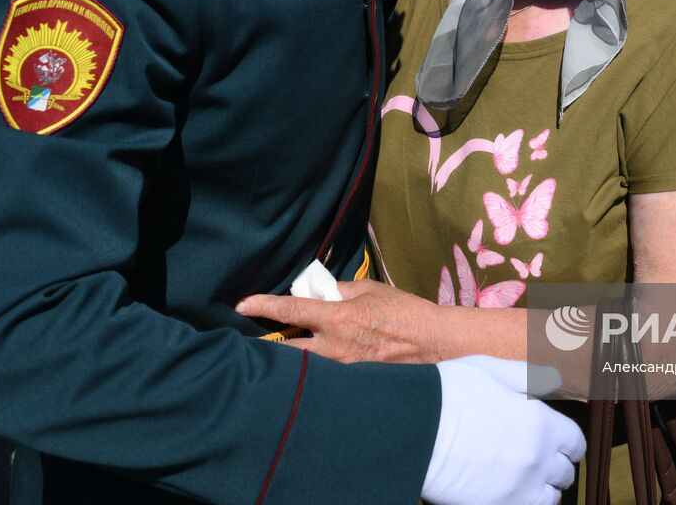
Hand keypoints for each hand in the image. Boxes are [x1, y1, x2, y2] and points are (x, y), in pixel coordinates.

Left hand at [236, 279, 442, 363]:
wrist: (433, 343)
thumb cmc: (404, 311)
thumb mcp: (369, 291)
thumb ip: (338, 291)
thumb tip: (316, 292)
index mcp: (338, 318)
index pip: (291, 310)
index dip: (263, 306)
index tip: (241, 305)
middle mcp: (334, 348)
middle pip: (285, 351)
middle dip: (264, 347)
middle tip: (246, 345)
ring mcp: (342, 370)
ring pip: (302, 368)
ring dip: (287, 361)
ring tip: (272, 358)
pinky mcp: (351, 384)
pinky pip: (323, 377)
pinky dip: (311, 372)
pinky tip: (306, 372)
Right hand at [424, 356, 584, 504]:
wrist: (411, 429)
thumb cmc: (447, 394)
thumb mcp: (491, 370)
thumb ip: (528, 377)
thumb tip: (555, 380)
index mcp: (540, 423)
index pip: (575, 443)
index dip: (568, 442)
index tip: (560, 443)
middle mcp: (536, 460)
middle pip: (564, 473)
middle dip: (555, 465)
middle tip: (537, 459)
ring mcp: (517, 490)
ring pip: (548, 500)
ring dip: (541, 490)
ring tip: (524, 480)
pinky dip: (521, 503)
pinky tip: (507, 492)